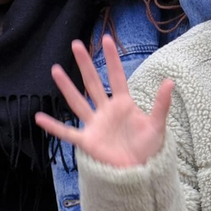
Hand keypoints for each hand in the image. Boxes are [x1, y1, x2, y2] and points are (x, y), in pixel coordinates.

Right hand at [35, 35, 174, 168]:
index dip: (111, 58)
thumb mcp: (157, 125)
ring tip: (55, 69)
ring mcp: (95, 125)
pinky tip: (39, 117)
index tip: (106, 39)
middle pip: (93, 83)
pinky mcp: (87, 141)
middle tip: (76, 44)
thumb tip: (170, 81)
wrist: (139, 171)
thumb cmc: (149, 147)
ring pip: (78, 102)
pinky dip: (53, 126)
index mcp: (123, 104)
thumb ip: (162, 104)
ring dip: (67, 87)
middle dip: (85, 64)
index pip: (116, 76)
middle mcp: (106, 110)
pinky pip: (67, 133)